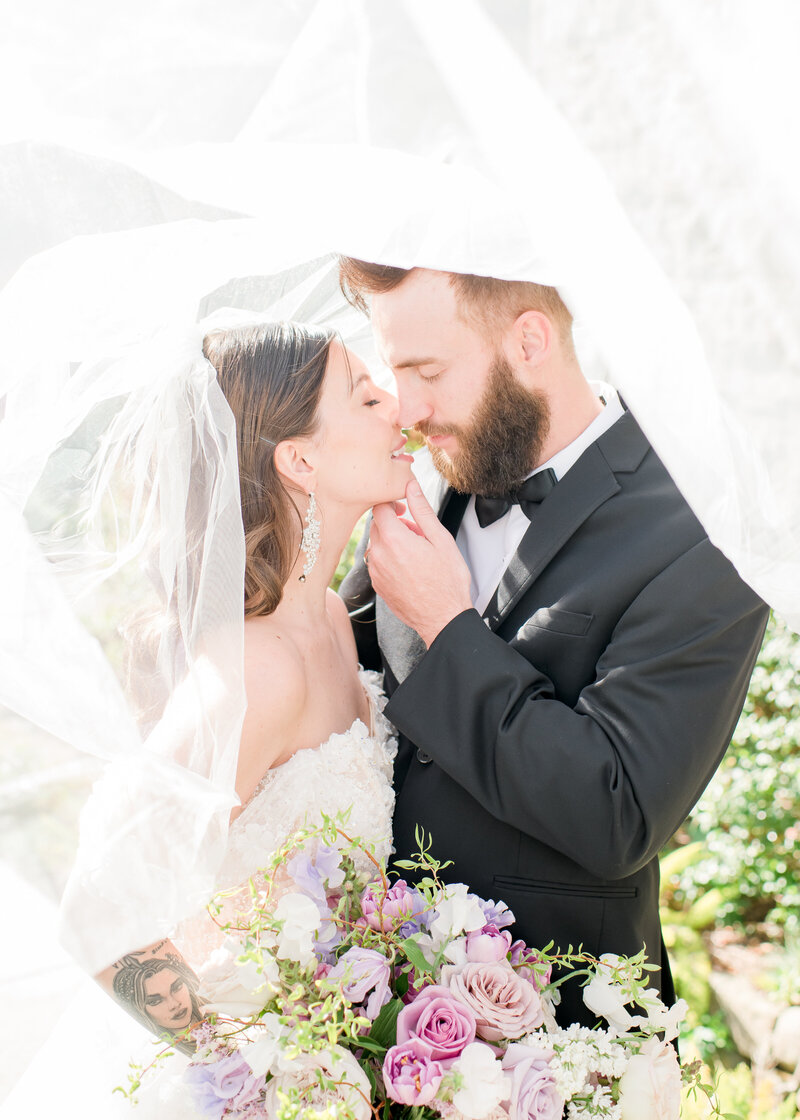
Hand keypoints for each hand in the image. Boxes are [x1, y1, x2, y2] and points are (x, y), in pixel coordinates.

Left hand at [367, 480, 472, 646]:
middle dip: (394, 523)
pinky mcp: (377, 585)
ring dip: (392, 541)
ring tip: (416, 552)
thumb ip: (422, 510)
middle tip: (417, 533)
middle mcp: (379, 555)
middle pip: (376, 525)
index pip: (378, 508)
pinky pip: (378, 562)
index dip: (391, 503)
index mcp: (393, 539)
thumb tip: (411, 487)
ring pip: (377, 544)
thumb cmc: (447, 581)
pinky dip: (390, 558)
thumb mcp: (440, 539)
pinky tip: (410, 567)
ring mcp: (376, 572)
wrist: (443, 618)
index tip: (404, 509)